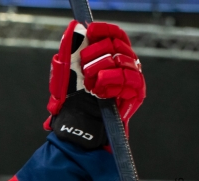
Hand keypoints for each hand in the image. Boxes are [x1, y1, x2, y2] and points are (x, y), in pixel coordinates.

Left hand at [44, 21, 144, 148]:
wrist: (81, 127)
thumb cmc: (74, 103)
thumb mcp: (66, 78)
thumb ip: (69, 57)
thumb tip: (71, 34)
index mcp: (111, 58)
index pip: (115, 36)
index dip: (104, 30)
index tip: (90, 30)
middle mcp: (124, 64)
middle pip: (117, 45)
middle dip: (97, 52)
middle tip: (83, 67)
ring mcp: (132, 77)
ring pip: (122, 60)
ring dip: (101, 68)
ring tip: (90, 81)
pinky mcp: (137, 92)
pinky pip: (130, 78)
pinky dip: (112, 80)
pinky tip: (100, 87)